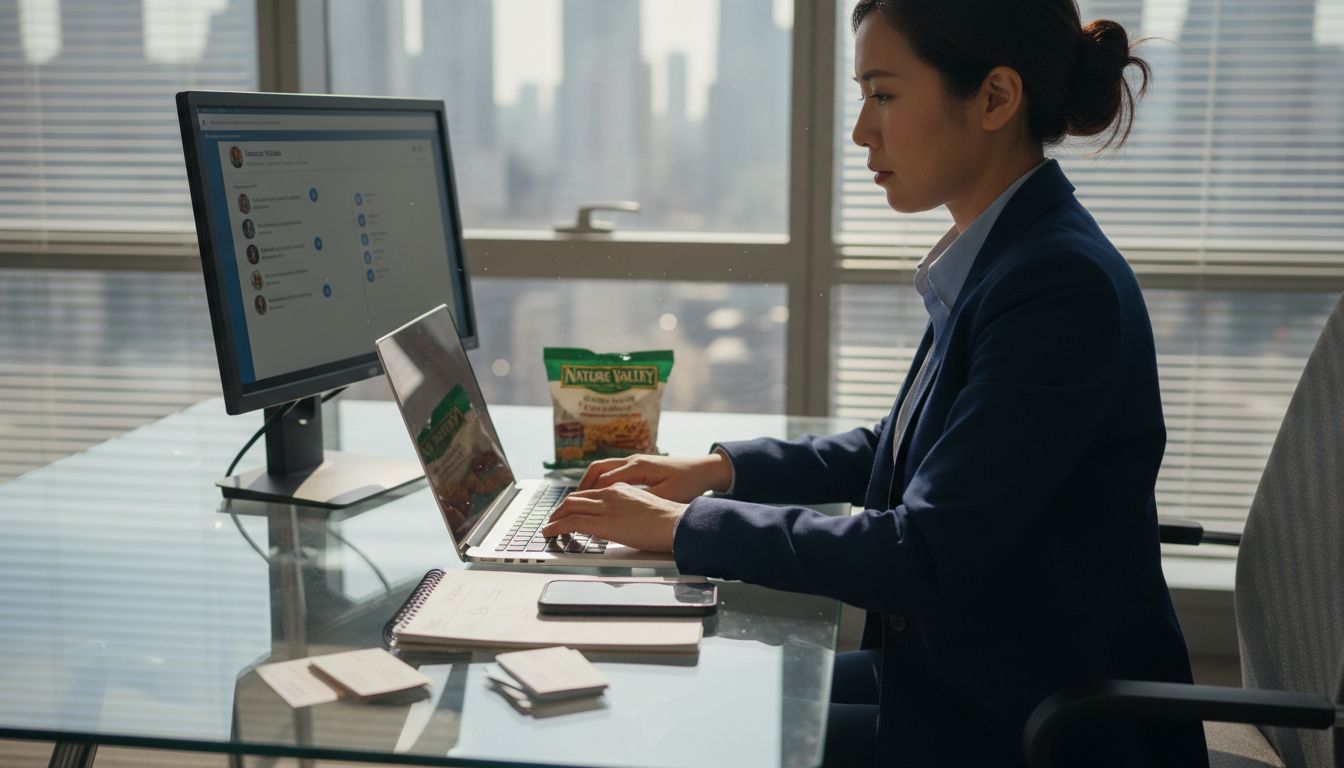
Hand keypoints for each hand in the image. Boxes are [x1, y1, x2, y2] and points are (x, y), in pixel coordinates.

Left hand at [541, 483, 686, 552]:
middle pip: (577, 497)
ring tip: (549, 527)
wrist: (676, 523)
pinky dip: (556, 527)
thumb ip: (631, 513)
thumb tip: (625, 524)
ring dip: (556, 517)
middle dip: (562, 509)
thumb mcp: (646, 510)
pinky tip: (549, 533)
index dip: (578, 502)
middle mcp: (610, 493)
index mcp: (622, 489)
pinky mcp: (601, 523)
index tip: (571, 511)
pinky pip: (571, 522)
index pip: (592, 493)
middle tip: (555, 519)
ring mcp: (605, 507)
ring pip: (570, 507)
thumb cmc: (669, 521)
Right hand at [576, 453, 731, 502]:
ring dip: (588, 484)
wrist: (704, 469)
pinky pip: (611, 471)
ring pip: (602, 468)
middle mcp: (632, 460)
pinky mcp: (638, 465)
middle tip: (568, 507)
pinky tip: (599, 496)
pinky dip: (600, 482)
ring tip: (578, 502)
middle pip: (596, 470)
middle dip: (580, 488)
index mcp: (637, 467)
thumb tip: (619, 514)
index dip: (586, 497)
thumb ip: (642, 503)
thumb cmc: (688, 483)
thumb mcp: (666, 496)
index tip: (573, 511)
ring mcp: (634, 461)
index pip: (602, 481)